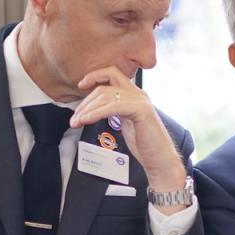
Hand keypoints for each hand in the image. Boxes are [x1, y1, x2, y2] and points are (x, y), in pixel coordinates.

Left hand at [71, 66, 185, 195]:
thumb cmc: (144, 146)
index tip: (81, 85)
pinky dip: (96, 113)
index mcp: (135, 95)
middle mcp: (138, 94)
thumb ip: (115, 112)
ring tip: (76, 121)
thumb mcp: (125, 123)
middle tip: (75, 117)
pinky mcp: (141, 110)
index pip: (112, 74)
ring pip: (106, 95)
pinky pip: (112, 106)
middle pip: (105, 85)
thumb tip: (96, 108)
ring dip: (87, 109)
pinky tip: (87, 120)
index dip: (95, 76)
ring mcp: (141, 101)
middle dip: (85, 101)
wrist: (160, 160)